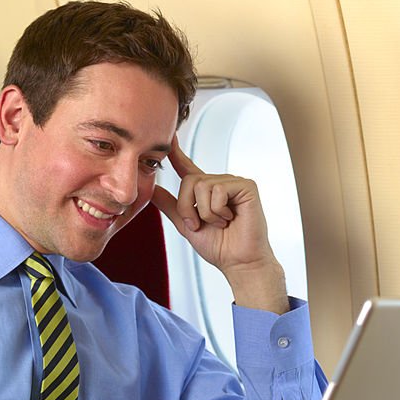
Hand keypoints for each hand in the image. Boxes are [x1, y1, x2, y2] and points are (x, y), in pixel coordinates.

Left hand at [152, 135, 288, 313]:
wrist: (238, 262)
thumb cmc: (219, 247)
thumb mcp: (187, 226)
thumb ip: (171, 207)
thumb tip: (153, 190)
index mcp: (207, 192)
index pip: (187, 168)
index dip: (176, 153)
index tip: (167, 137)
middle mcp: (220, 184)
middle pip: (189, 181)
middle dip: (188, 207)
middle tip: (200, 225)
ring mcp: (234, 183)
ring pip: (202, 186)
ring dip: (205, 212)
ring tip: (220, 224)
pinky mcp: (246, 186)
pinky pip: (218, 190)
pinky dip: (218, 210)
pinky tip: (231, 219)